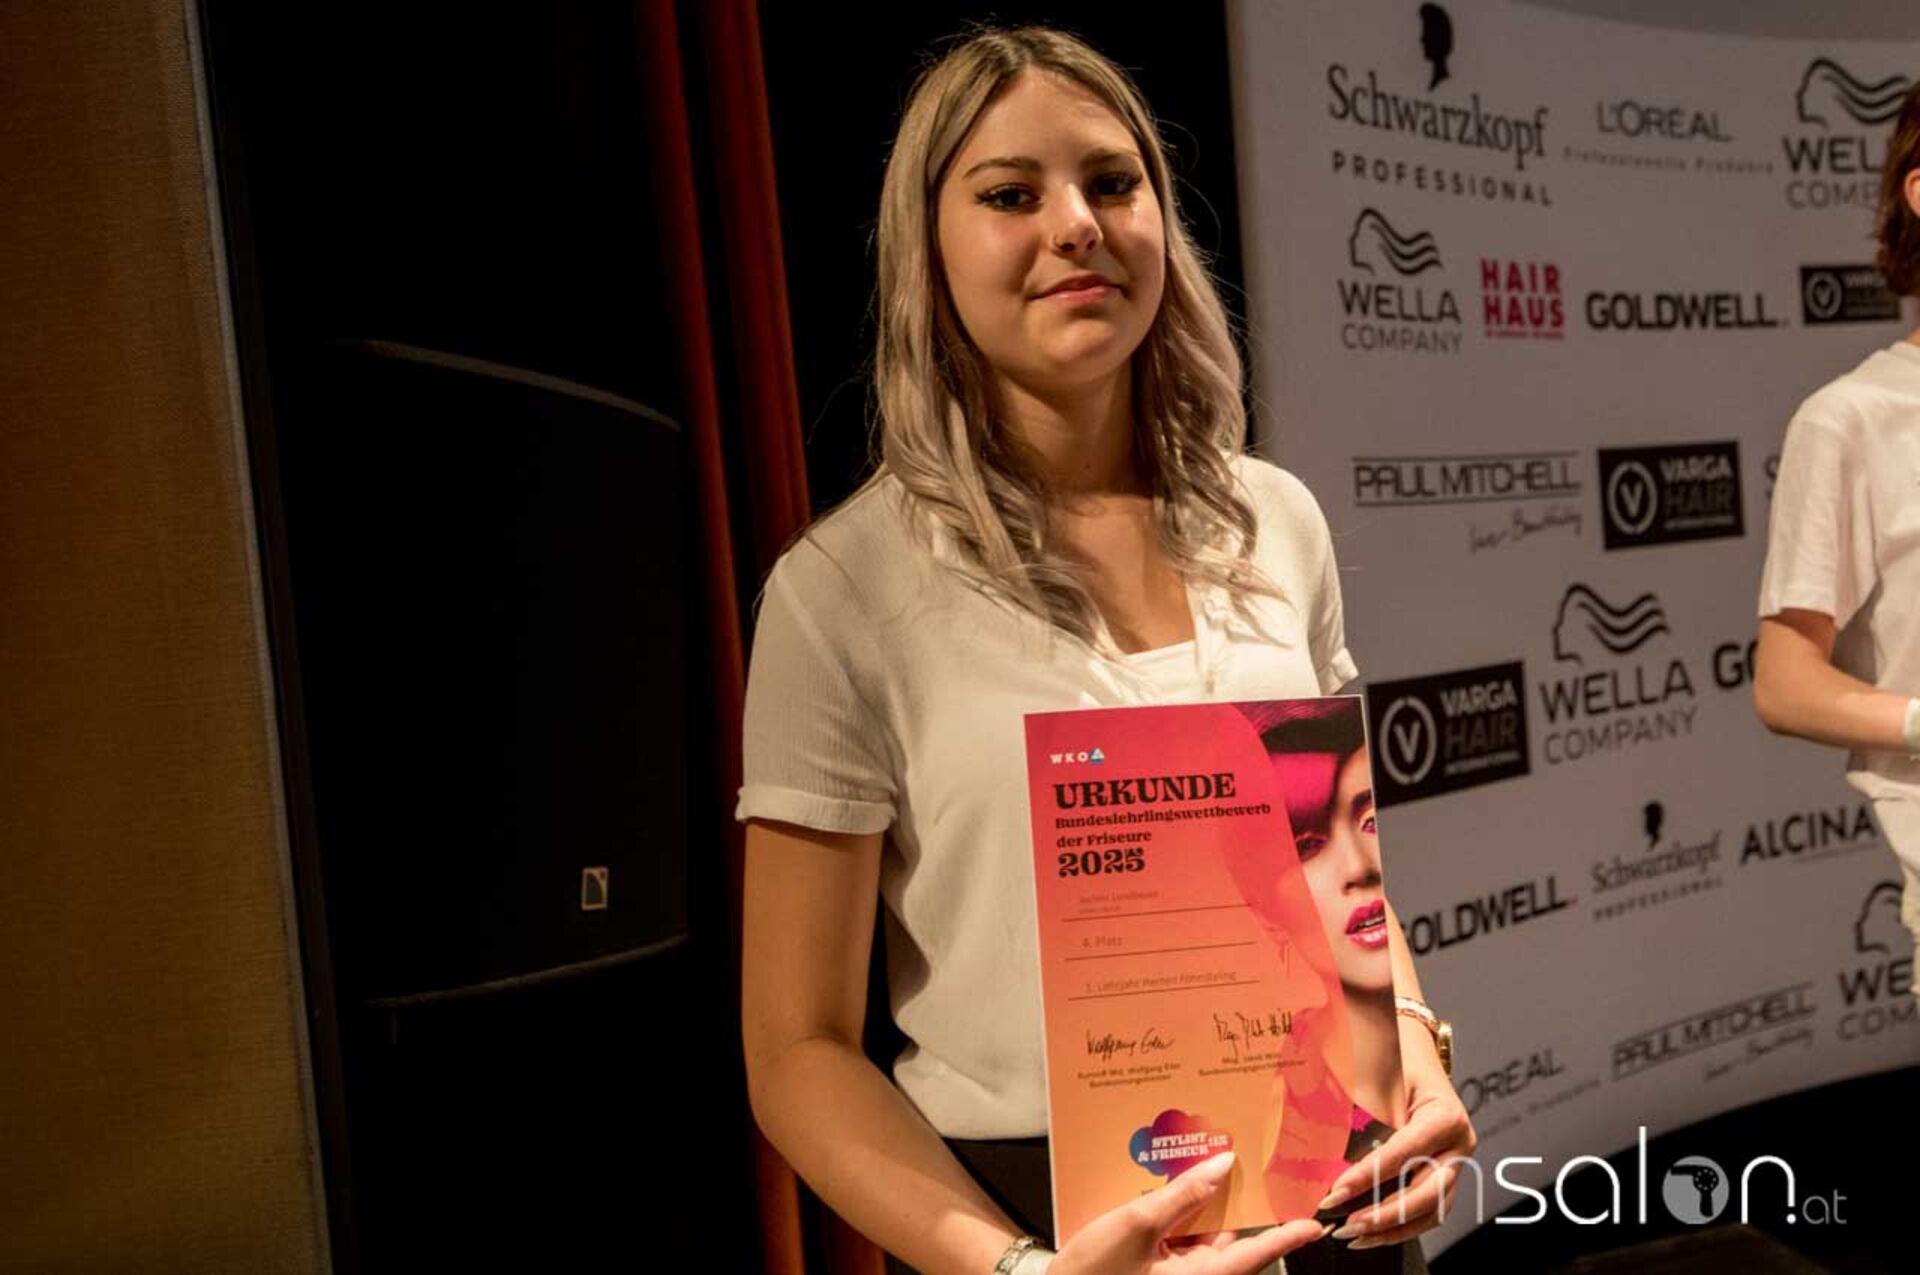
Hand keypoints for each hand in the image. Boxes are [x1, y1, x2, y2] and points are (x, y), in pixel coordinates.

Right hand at [1050, 1153, 1328, 1274]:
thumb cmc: (1095, 1273)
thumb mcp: (1137, 1226)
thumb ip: (1183, 1195)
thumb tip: (1224, 1166)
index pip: (1256, 1253)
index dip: (1287, 1235)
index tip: (1315, 1222)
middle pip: (1228, 1236)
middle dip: (1234, 1200)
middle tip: (1246, 1159)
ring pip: (1202, 1234)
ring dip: (1200, 1202)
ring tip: (1201, 1158)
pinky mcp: (1157, 1272)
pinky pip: (1179, 1239)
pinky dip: (1177, 1214)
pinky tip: (1166, 1183)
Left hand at [1318, 1066, 1476, 1250]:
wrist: (1414, 1052)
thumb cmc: (1395, 1059)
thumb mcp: (1377, 1077)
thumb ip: (1357, 1113)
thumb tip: (1320, 1151)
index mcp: (1445, 1115)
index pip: (1405, 1153)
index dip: (1369, 1176)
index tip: (1336, 1191)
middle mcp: (1458, 1144)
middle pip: (1427, 1193)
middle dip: (1384, 1214)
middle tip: (1347, 1224)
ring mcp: (1456, 1163)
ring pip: (1431, 1210)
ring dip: (1392, 1229)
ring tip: (1353, 1235)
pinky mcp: (1445, 1175)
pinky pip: (1428, 1210)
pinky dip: (1399, 1226)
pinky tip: (1369, 1233)